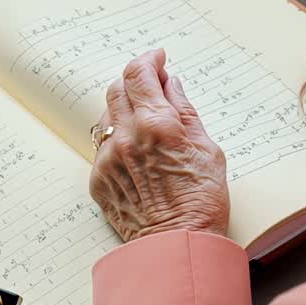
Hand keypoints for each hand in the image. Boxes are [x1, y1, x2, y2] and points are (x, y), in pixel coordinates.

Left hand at [89, 48, 229, 242]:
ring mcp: (108, 158)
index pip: (139, 73)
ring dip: (125, 108)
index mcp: (157, 124)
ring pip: (108, 115)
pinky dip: (119, 139)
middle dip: (136, 81)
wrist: (176, 246)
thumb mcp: (206, 149)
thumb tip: (173, 85)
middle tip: (154, 86)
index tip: (158, 58)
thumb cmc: (201, 202)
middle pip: (118, 88)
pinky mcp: (98, 179)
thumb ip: (185, 111)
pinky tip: (138, 153)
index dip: (148, 59)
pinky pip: (104, 146)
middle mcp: (127, 136)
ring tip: (147, 122)